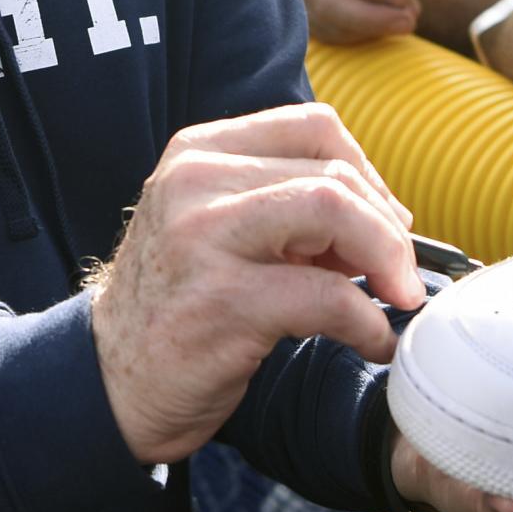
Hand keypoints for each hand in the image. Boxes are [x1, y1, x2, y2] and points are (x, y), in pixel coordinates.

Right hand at [90, 103, 418, 464]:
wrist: (111, 384)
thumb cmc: (180, 307)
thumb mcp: (220, 230)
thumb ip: (286, 204)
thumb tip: (389, 217)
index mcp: (198, 152)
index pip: (314, 127)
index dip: (370, 174)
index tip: (388, 223)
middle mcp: (195, 182)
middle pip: (334, 173)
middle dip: (388, 228)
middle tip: (402, 276)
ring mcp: (204, 238)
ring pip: (335, 213)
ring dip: (387, 260)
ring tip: (396, 298)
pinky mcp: (223, 302)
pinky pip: (329, 298)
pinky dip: (369, 322)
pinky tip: (373, 342)